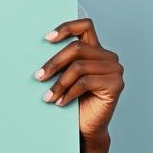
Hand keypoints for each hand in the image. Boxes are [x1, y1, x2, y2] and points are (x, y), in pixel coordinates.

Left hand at [35, 18, 123, 138]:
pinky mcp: (116, 84)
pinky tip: (59, 102)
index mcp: (96, 50)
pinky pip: (85, 83)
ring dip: (58, 83)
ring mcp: (115, 70)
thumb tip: (36, 48)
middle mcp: (108, 57)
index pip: (85, 26)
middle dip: (54, 62)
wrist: (86, 126)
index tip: (46, 39)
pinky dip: (68, 93)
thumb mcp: (64, 76)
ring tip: (48, 96)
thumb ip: (61, 61)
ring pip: (78, 67)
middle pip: (77, 48)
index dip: (66, 27)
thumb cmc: (73, 100)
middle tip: (38, 76)